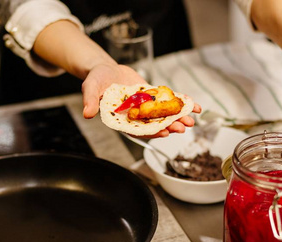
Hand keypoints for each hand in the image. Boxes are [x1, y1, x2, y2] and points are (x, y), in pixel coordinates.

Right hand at [81, 63, 200, 137]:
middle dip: (170, 125)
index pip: (138, 129)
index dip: (151, 132)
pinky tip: (194, 105)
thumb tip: (87, 114)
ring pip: (165, 115)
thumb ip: (91, 101)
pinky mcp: (153, 97)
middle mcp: (136, 116)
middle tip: (183, 127)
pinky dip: (181, 103)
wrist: (106, 69)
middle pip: (155, 124)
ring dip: (178, 117)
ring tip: (191, 120)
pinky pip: (169, 101)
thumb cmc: (97, 80)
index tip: (164, 132)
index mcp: (122, 119)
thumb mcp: (90, 88)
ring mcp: (146, 107)